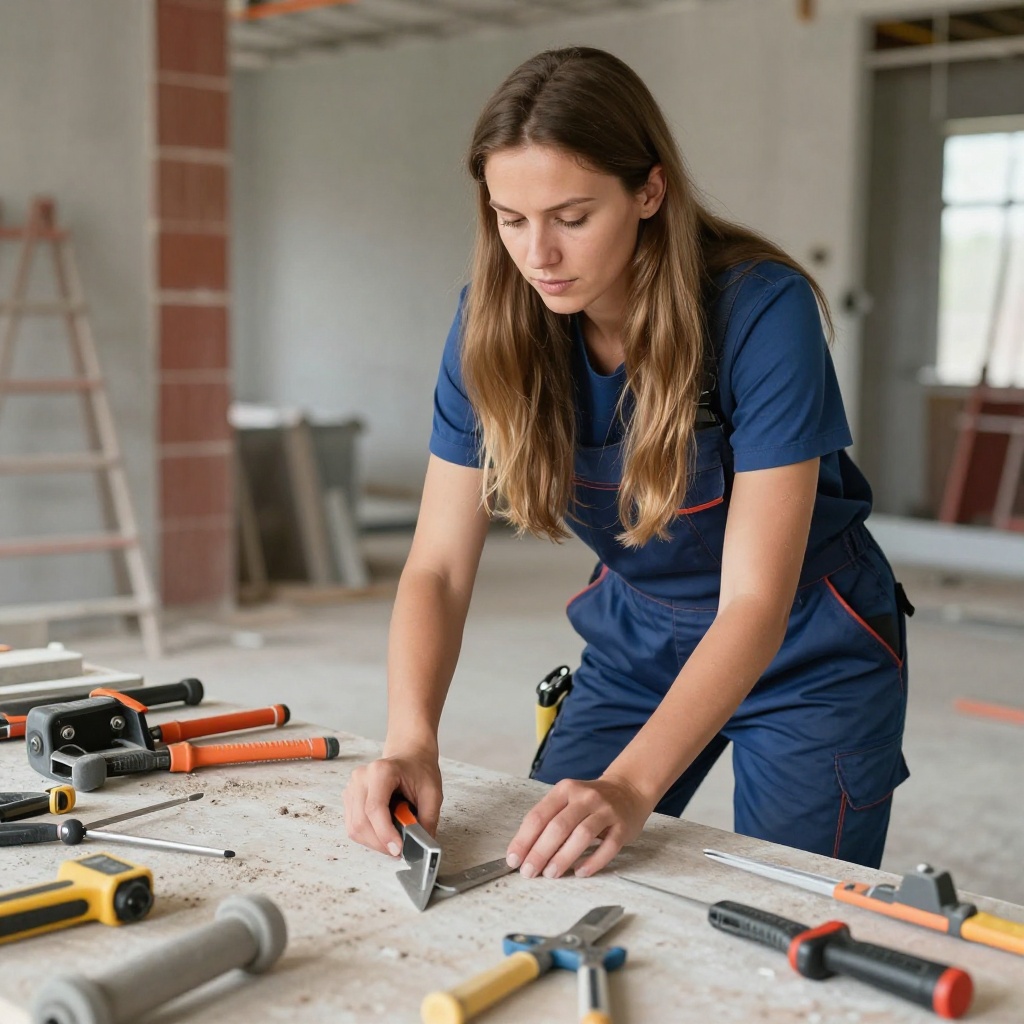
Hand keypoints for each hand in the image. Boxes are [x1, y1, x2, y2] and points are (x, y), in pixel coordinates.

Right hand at [343, 750, 441, 856]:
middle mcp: (361, 777)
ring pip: (354, 828)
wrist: (410, 755)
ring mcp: (352, 787)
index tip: (398, 849)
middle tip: (399, 850)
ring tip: (393, 839)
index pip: (375, 808)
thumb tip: (421, 847)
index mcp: (382, 771)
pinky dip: (368, 836)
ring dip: (374, 842)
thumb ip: (427, 820)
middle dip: (380, 843)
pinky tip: (383, 832)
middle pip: (361, 822)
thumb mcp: (433, 793)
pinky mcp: (349, 797)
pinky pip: (353, 826)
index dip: (385, 833)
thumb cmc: (419, 770)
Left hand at [505, 774, 655, 879]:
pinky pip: (608, 846)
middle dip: (540, 852)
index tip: (514, 860)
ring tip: (551, 874)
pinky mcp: (623, 826)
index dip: (524, 839)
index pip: (539, 815)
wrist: (628, 790)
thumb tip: (523, 851)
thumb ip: (548, 820)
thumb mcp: (567, 800)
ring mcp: (605, 810)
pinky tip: (581, 872)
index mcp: (564, 790)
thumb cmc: (589, 802)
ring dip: (563, 857)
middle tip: (529, 872)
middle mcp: (584, 797)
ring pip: (582, 835)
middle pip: (558, 826)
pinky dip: (593, 861)